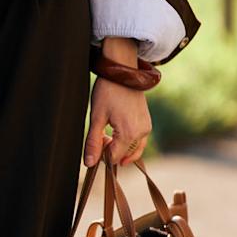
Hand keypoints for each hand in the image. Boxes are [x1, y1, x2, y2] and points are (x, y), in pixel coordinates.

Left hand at [84, 36, 151, 166]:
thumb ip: (93, 142)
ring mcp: (147, 128)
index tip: (95, 139)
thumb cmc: (108, 91)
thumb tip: (89, 164)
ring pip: (132, 150)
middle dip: (110, 150)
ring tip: (107, 130)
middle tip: (100, 133)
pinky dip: (127, 141)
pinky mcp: (147, 122)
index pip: (114, 158)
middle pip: (124, 155)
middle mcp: (142, 133)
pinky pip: (138, 141)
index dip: (102, 154)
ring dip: (119, 146)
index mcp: (129, 134)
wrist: (123, 72)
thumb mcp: (96, 117)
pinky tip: (116, 129)